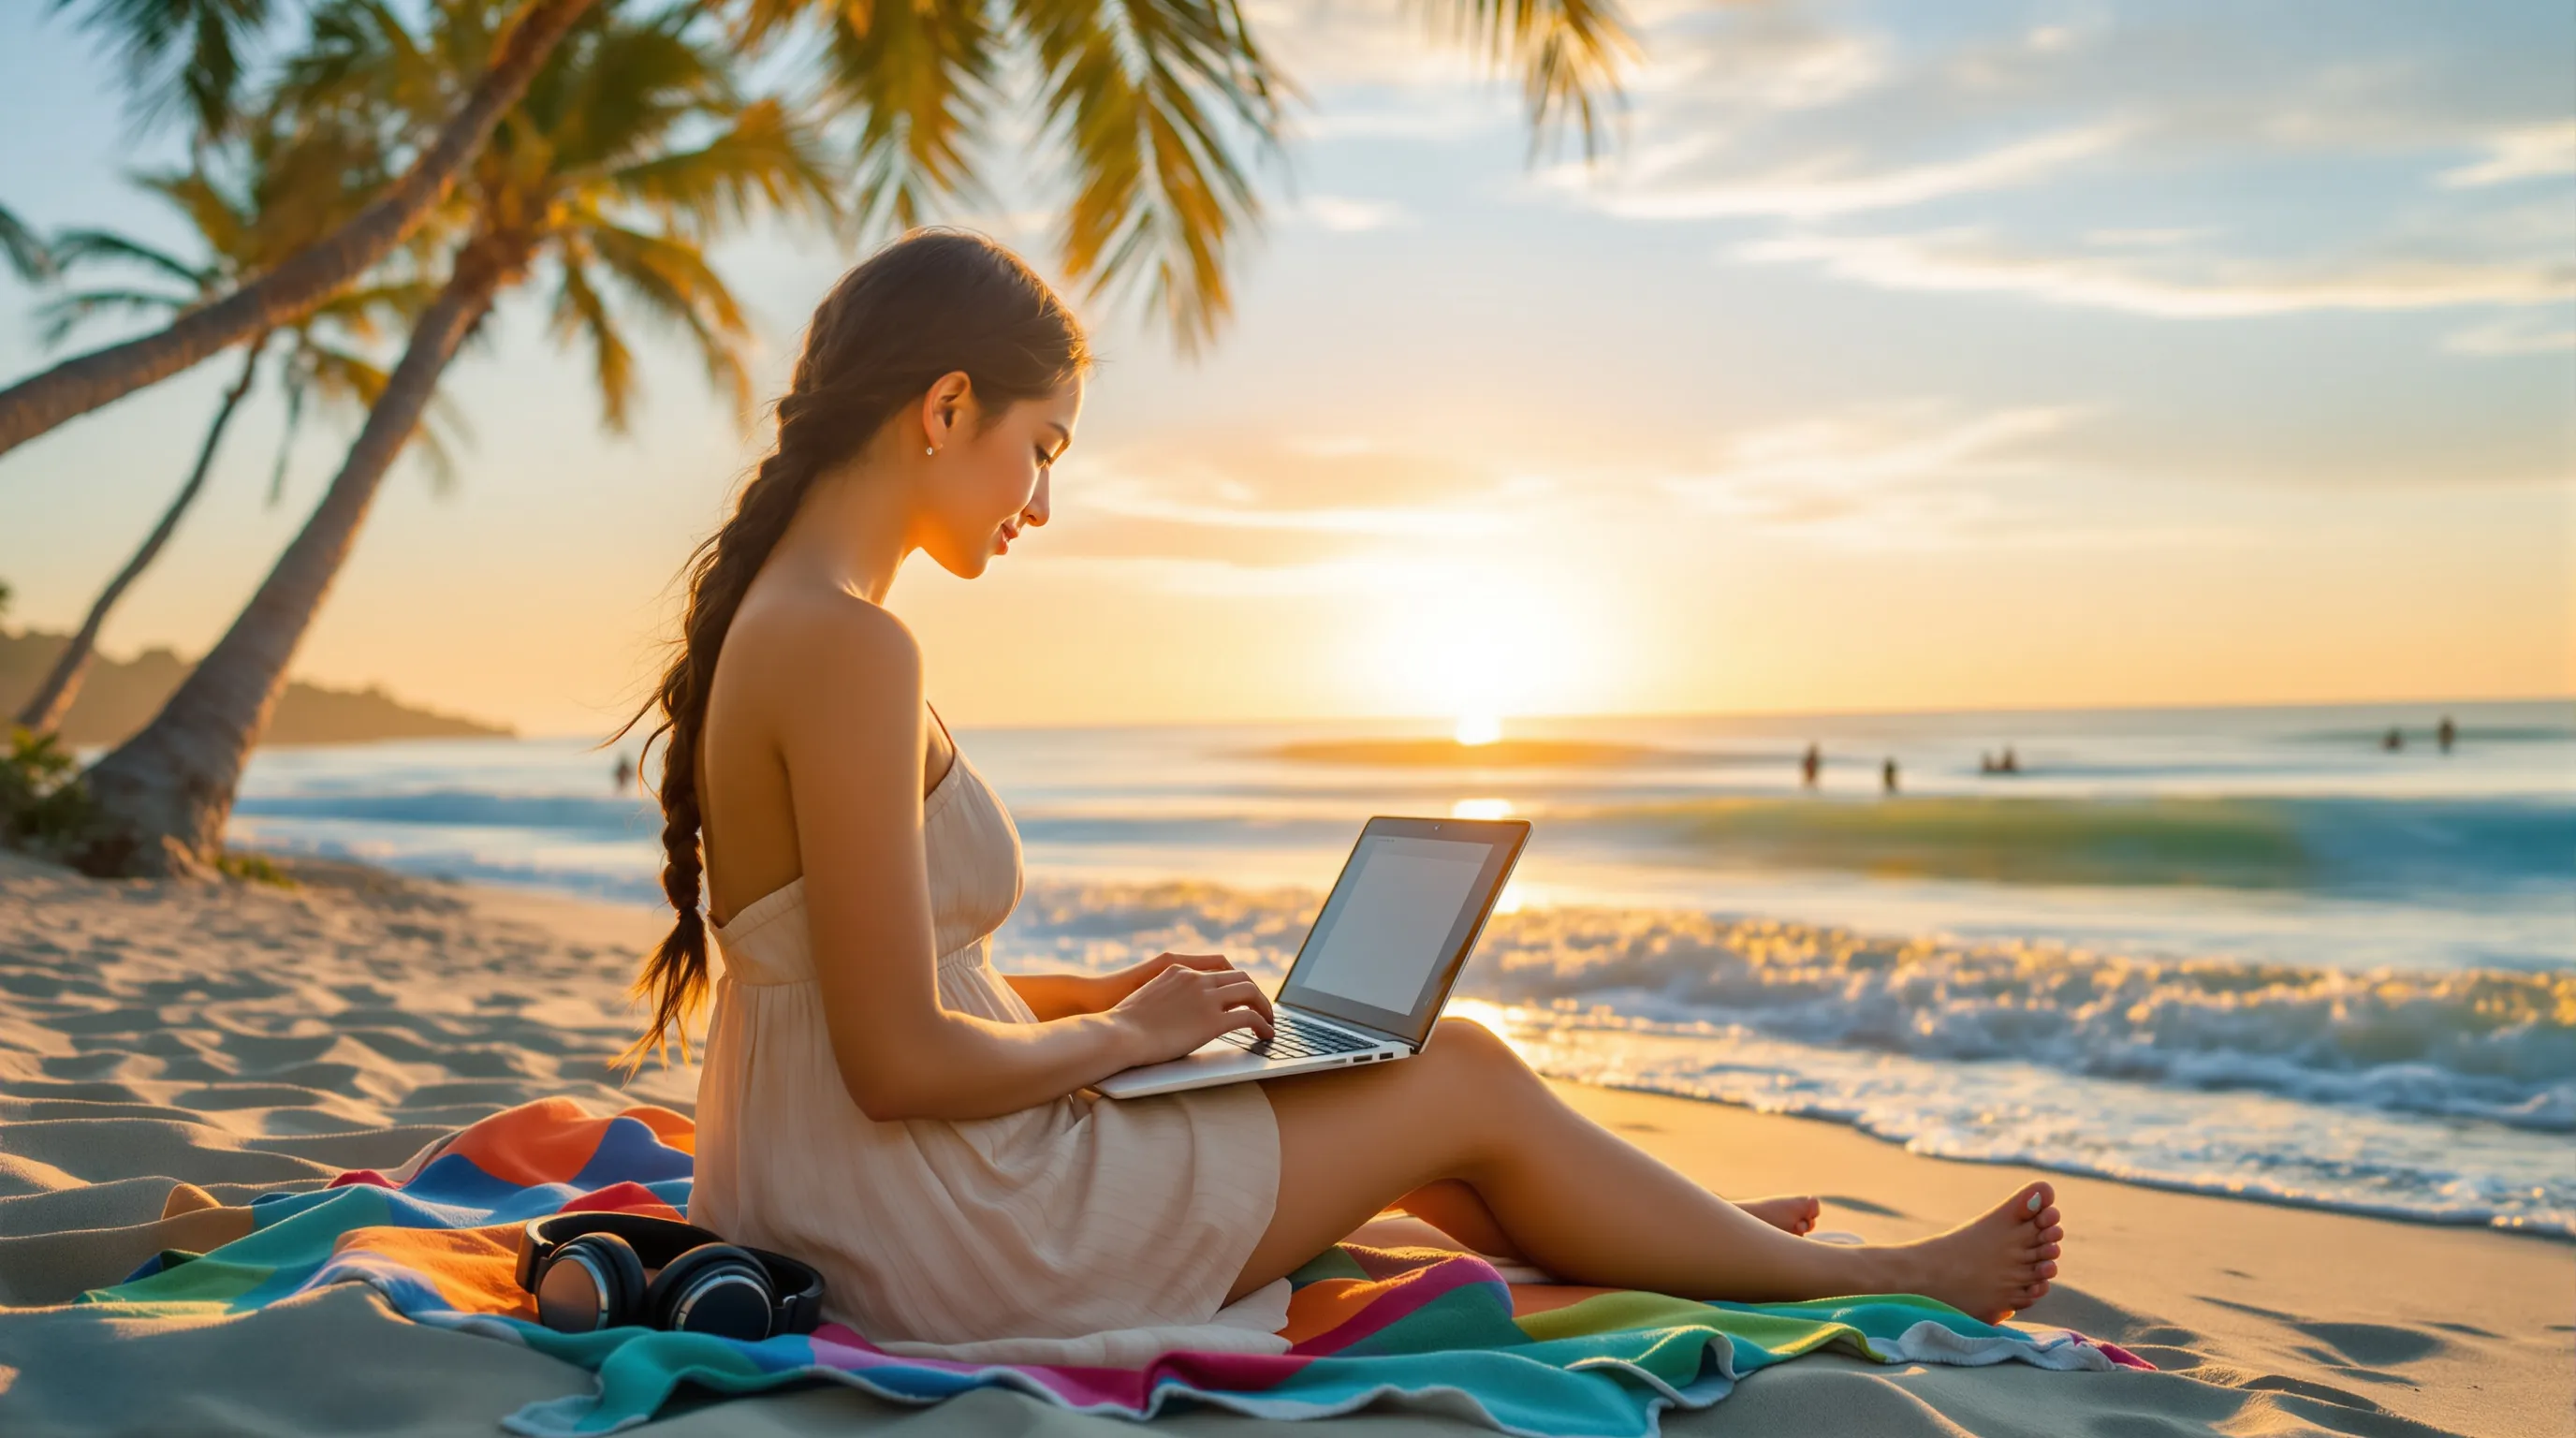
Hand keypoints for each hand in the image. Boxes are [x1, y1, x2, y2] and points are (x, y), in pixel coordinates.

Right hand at [1106, 955, 1274, 1066]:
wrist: (1117, 1033)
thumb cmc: (1123, 1024)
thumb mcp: (1146, 997)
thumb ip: (1165, 996)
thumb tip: (1172, 1013)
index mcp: (1179, 969)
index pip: (1220, 966)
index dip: (1236, 980)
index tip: (1243, 993)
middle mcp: (1196, 979)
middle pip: (1240, 977)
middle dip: (1255, 993)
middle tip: (1261, 1009)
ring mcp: (1206, 998)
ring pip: (1250, 993)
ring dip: (1264, 1008)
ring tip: (1269, 1023)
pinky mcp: (1213, 1021)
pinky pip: (1249, 1017)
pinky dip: (1263, 1025)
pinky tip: (1266, 1035)